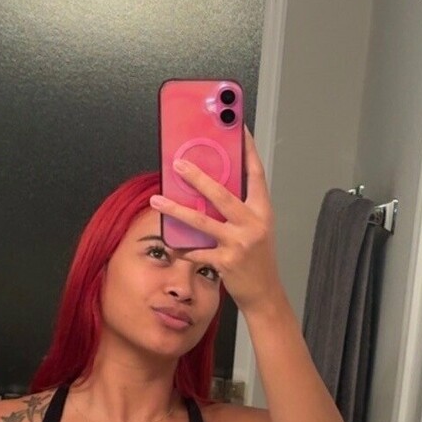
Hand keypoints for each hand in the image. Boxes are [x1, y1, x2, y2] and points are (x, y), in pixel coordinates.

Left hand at [149, 127, 284, 313]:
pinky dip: (182, 247)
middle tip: (178, 164)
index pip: (256, 173)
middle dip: (198, 177)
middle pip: (222, 194)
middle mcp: (253, 224)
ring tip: (157, 200)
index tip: (238, 128)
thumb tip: (211, 187)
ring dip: (176, 210)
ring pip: (202, 222)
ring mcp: (239, 244)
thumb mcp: (256, 228)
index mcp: (263, 211)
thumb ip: (239, 208)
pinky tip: (170, 243)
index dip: (247, 149)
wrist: (265, 293)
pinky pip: (196, 251)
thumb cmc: (258, 259)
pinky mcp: (226, 262)